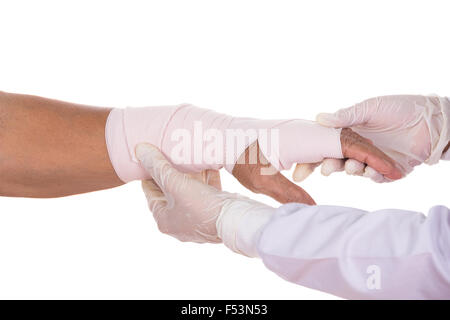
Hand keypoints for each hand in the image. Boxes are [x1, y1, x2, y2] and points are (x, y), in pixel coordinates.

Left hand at [137, 143, 231, 242]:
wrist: (236, 220)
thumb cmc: (201, 206)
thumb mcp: (175, 183)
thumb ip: (158, 166)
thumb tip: (139, 149)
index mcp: (164, 220)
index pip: (150, 192)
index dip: (149, 172)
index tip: (150, 156)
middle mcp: (179, 223)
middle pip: (170, 191)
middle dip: (172, 171)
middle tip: (171, 152)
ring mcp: (198, 219)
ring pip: (189, 191)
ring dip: (190, 174)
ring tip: (189, 155)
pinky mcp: (214, 213)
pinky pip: (206, 192)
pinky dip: (206, 179)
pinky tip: (208, 163)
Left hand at [233, 128, 401, 202]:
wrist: (224, 137)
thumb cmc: (240, 157)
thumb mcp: (263, 181)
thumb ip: (290, 195)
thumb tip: (313, 212)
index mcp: (303, 138)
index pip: (347, 144)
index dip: (372, 158)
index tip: (392, 171)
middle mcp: (308, 129)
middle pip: (349, 139)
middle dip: (372, 156)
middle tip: (393, 173)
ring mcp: (304, 129)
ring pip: (339, 140)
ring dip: (356, 155)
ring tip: (375, 171)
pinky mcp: (300, 133)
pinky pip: (326, 141)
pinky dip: (340, 153)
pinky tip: (343, 167)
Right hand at [293, 95, 448, 181]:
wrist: (432, 119)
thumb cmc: (401, 108)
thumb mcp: (370, 108)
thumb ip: (345, 116)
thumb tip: (318, 118)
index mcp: (349, 133)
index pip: (326, 146)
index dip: (312, 157)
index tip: (299, 167)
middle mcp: (357, 148)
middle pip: (336, 161)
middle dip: (328, 166)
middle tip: (325, 168)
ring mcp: (372, 160)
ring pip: (354, 170)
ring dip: (350, 169)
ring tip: (351, 167)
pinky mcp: (388, 170)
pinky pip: (375, 177)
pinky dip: (372, 175)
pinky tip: (371, 170)